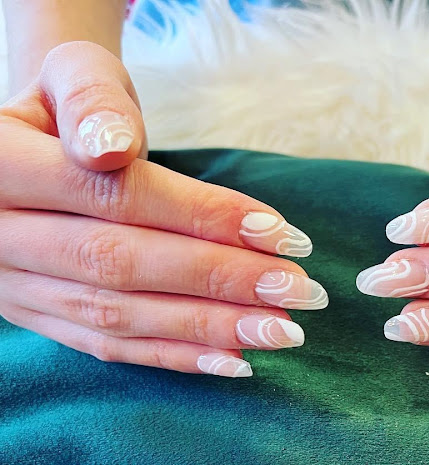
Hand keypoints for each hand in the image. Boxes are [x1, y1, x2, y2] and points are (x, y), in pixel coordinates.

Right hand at [0, 42, 326, 377]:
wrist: (24, 146)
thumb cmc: (67, 104)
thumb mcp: (72, 74)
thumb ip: (94, 102)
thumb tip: (111, 146)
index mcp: (1, 163)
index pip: (117, 195)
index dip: (202, 216)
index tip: (280, 234)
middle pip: (121, 263)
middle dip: (219, 280)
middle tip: (298, 291)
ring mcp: (13, 283)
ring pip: (117, 315)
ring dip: (207, 327)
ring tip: (281, 331)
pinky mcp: (35, 313)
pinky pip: (106, 345)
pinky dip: (173, 357)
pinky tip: (233, 360)